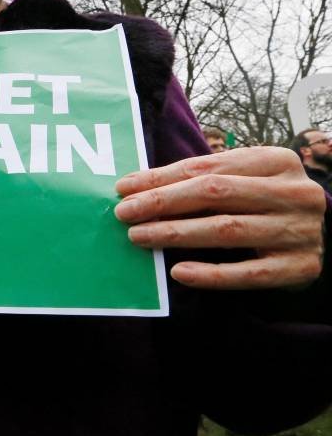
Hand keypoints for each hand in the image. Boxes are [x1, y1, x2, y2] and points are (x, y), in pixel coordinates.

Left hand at [114, 147, 324, 289]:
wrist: (314, 238)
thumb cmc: (263, 204)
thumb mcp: (243, 180)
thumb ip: (202, 179)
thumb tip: (134, 188)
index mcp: (277, 161)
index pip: (208, 167)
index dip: (162, 177)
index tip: (123, 189)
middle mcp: (294, 193)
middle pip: (216, 193)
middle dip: (163, 202)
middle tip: (125, 213)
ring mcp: (300, 230)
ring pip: (227, 230)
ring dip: (176, 234)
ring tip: (139, 237)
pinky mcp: (301, 267)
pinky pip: (248, 274)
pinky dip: (210, 274)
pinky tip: (178, 272)